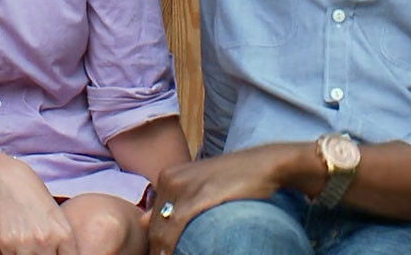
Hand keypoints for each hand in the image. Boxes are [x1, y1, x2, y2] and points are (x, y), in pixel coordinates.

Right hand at [0, 156, 79, 254]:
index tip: (56, 253)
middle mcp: (46, 241)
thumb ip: (63, 243)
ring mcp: (26, 243)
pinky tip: (17, 248)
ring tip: (30, 250)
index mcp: (64, 235)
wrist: (11, 182)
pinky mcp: (7, 244)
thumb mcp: (58, 219)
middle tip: (43, 251)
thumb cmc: (38, 201)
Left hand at [145, 144, 308, 254]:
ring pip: (161, 231)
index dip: (156, 240)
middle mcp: (170, 179)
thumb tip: (146, 222)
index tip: (163, 252)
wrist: (264, 165)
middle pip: (154, 226)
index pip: (151, 218)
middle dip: (159, 247)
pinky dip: (171, 247)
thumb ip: (176, 200)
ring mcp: (182, 187)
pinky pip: (175, 228)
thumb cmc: (236, 177)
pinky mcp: (196, 197)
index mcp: (167, 176)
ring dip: (164, 250)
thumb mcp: (201, 184)